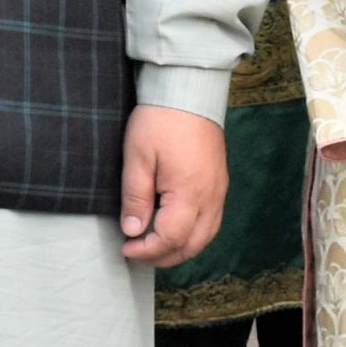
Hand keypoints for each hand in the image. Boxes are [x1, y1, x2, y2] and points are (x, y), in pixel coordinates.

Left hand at [119, 106, 227, 266]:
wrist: (188, 90)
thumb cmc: (160, 121)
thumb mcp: (137, 158)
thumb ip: (135, 198)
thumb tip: (133, 231)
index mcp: (190, 192)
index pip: (171, 239)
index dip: (147, 250)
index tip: (126, 247)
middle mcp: (210, 197)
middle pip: (192, 245)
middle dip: (164, 256)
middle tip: (138, 253)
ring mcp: (219, 191)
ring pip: (206, 236)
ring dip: (181, 249)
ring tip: (154, 248)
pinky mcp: (220, 183)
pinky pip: (212, 222)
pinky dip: (194, 234)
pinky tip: (175, 230)